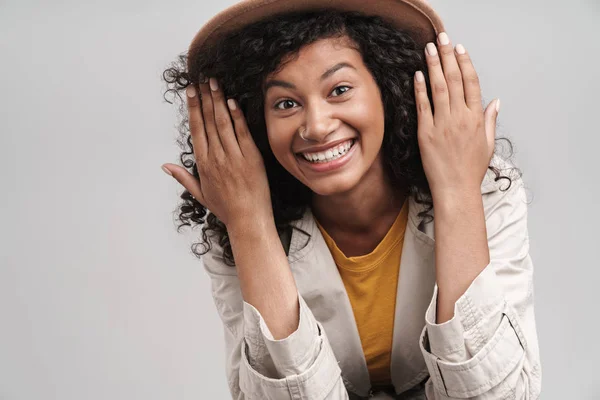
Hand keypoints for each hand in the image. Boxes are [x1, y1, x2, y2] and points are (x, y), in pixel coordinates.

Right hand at [162, 76, 272, 226]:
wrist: (248, 219)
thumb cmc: (225, 208)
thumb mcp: (200, 194)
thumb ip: (183, 177)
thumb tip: (165, 166)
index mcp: (203, 164)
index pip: (196, 129)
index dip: (192, 108)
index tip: (190, 92)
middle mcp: (217, 157)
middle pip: (208, 121)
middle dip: (204, 98)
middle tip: (202, 79)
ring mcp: (235, 157)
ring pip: (223, 123)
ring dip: (218, 101)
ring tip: (215, 83)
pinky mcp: (252, 158)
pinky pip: (242, 133)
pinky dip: (237, 116)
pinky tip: (233, 102)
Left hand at [414, 32, 499, 199]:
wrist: (456, 189)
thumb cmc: (471, 170)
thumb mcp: (488, 144)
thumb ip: (490, 120)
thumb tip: (495, 101)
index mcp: (476, 118)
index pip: (471, 83)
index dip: (464, 63)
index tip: (459, 49)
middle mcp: (460, 118)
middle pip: (454, 80)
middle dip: (447, 56)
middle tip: (441, 38)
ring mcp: (442, 125)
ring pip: (438, 89)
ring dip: (433, 66)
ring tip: (428, 49)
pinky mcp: (426, 134)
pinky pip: (422, 107)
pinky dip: (420, 90)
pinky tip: (417, 74)